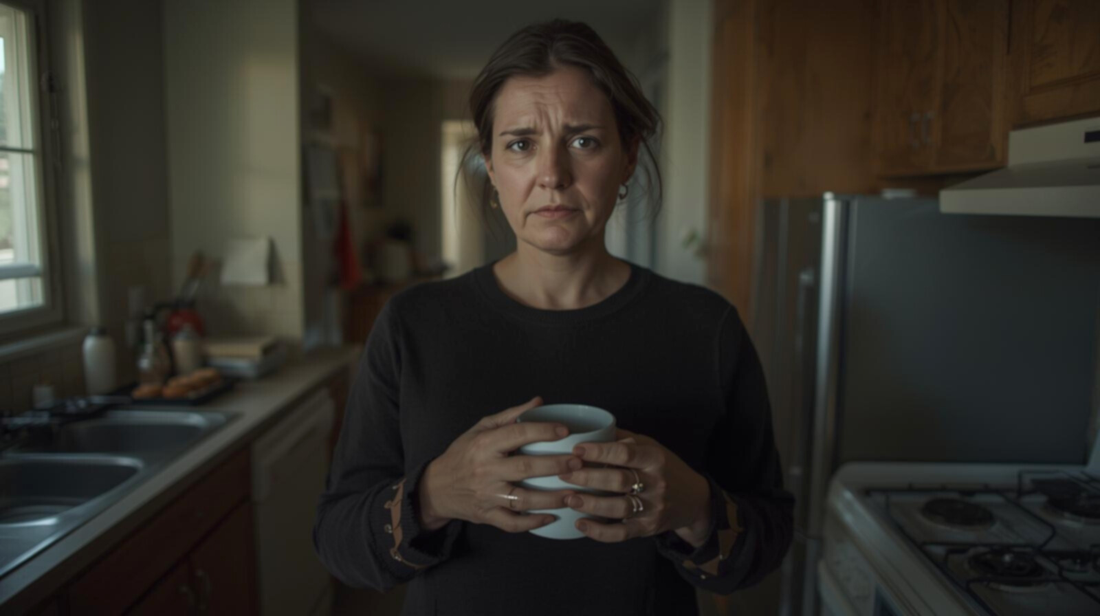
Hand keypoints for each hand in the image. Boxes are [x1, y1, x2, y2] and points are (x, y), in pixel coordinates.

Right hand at [418, 396, 584, 532]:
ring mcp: (487, 495)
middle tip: (578, 463)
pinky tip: (551, 517)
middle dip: (555, 465)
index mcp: (485, 445)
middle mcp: (486, 470)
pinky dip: (532, 523)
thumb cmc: (463, 454)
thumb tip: (538, 401)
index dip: (543, 431)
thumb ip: (510, 415)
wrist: (436, 488)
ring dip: (550, 498)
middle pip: (526, 468)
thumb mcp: (480, 429)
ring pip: (523, 499)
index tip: (565, 431)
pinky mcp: (487, 515)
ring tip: (573, 494)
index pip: (518, 434)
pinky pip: (512, 523)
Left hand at [557, 428, 711, 544]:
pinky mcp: (647, 528)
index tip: (576, 449)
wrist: (693, 500)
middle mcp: (656, 483)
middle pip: (619, 480)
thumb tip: (588, 428)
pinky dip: (599, 531)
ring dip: (591, 504)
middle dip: (588, 477)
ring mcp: (653, 508)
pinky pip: (621, 533)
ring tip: (568, 498)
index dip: (600, 450)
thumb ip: (622, 439)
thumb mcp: (650, 447)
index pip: (625, 453)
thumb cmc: (665, 468)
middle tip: (562, 473)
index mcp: (655, 458)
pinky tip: (580, 524)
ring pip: (618, 507)